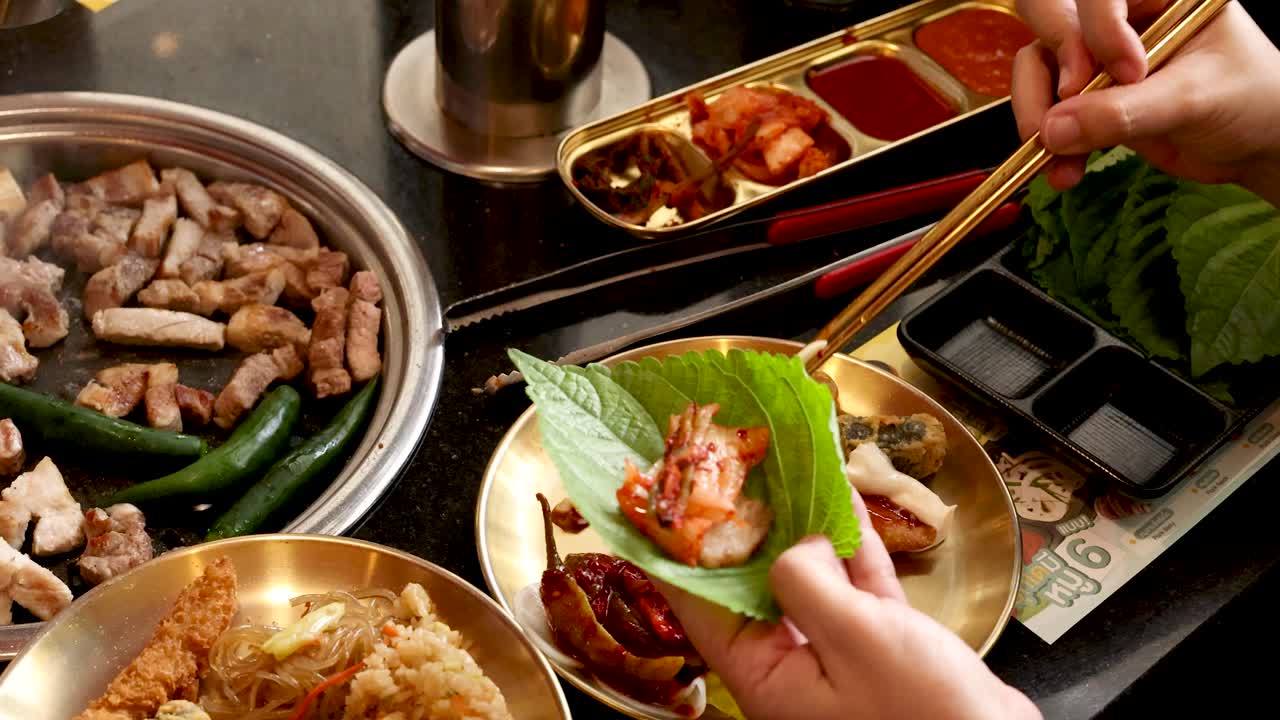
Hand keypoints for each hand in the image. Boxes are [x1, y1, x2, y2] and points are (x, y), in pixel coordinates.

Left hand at [655, 490, 1039, 719]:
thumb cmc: (925, 714)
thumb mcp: (856, 639)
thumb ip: (808, 581)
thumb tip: (791, 540)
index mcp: (765, 676)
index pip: (701, 608)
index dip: (682, 555)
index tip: (670, 504)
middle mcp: (792, 666)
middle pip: (754, 586)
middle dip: (749, 528)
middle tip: (737, 469)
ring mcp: (839, 655)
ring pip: (810, 579)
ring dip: (806, 527)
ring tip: (792, 469)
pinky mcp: (884, 647)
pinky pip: (857, 587)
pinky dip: (853, 546)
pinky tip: (847, 499)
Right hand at [1011, 0, 1279, 203]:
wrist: (1255, 145)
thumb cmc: (1250, 100)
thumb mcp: (1194, 98)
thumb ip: (1125, 112)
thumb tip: (1054, 129)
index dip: (1100, 29)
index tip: (1131, 74)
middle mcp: (1122, 18)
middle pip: (1050, 14)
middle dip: (1051, 61)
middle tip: (1071, 99)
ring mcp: (1098, 58)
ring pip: (1037, 66)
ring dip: (1037, 113)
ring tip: (1056, 156)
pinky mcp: (1088, 100)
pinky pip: (1046, 111)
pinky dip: (1047, 144)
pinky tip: (1063, 172)